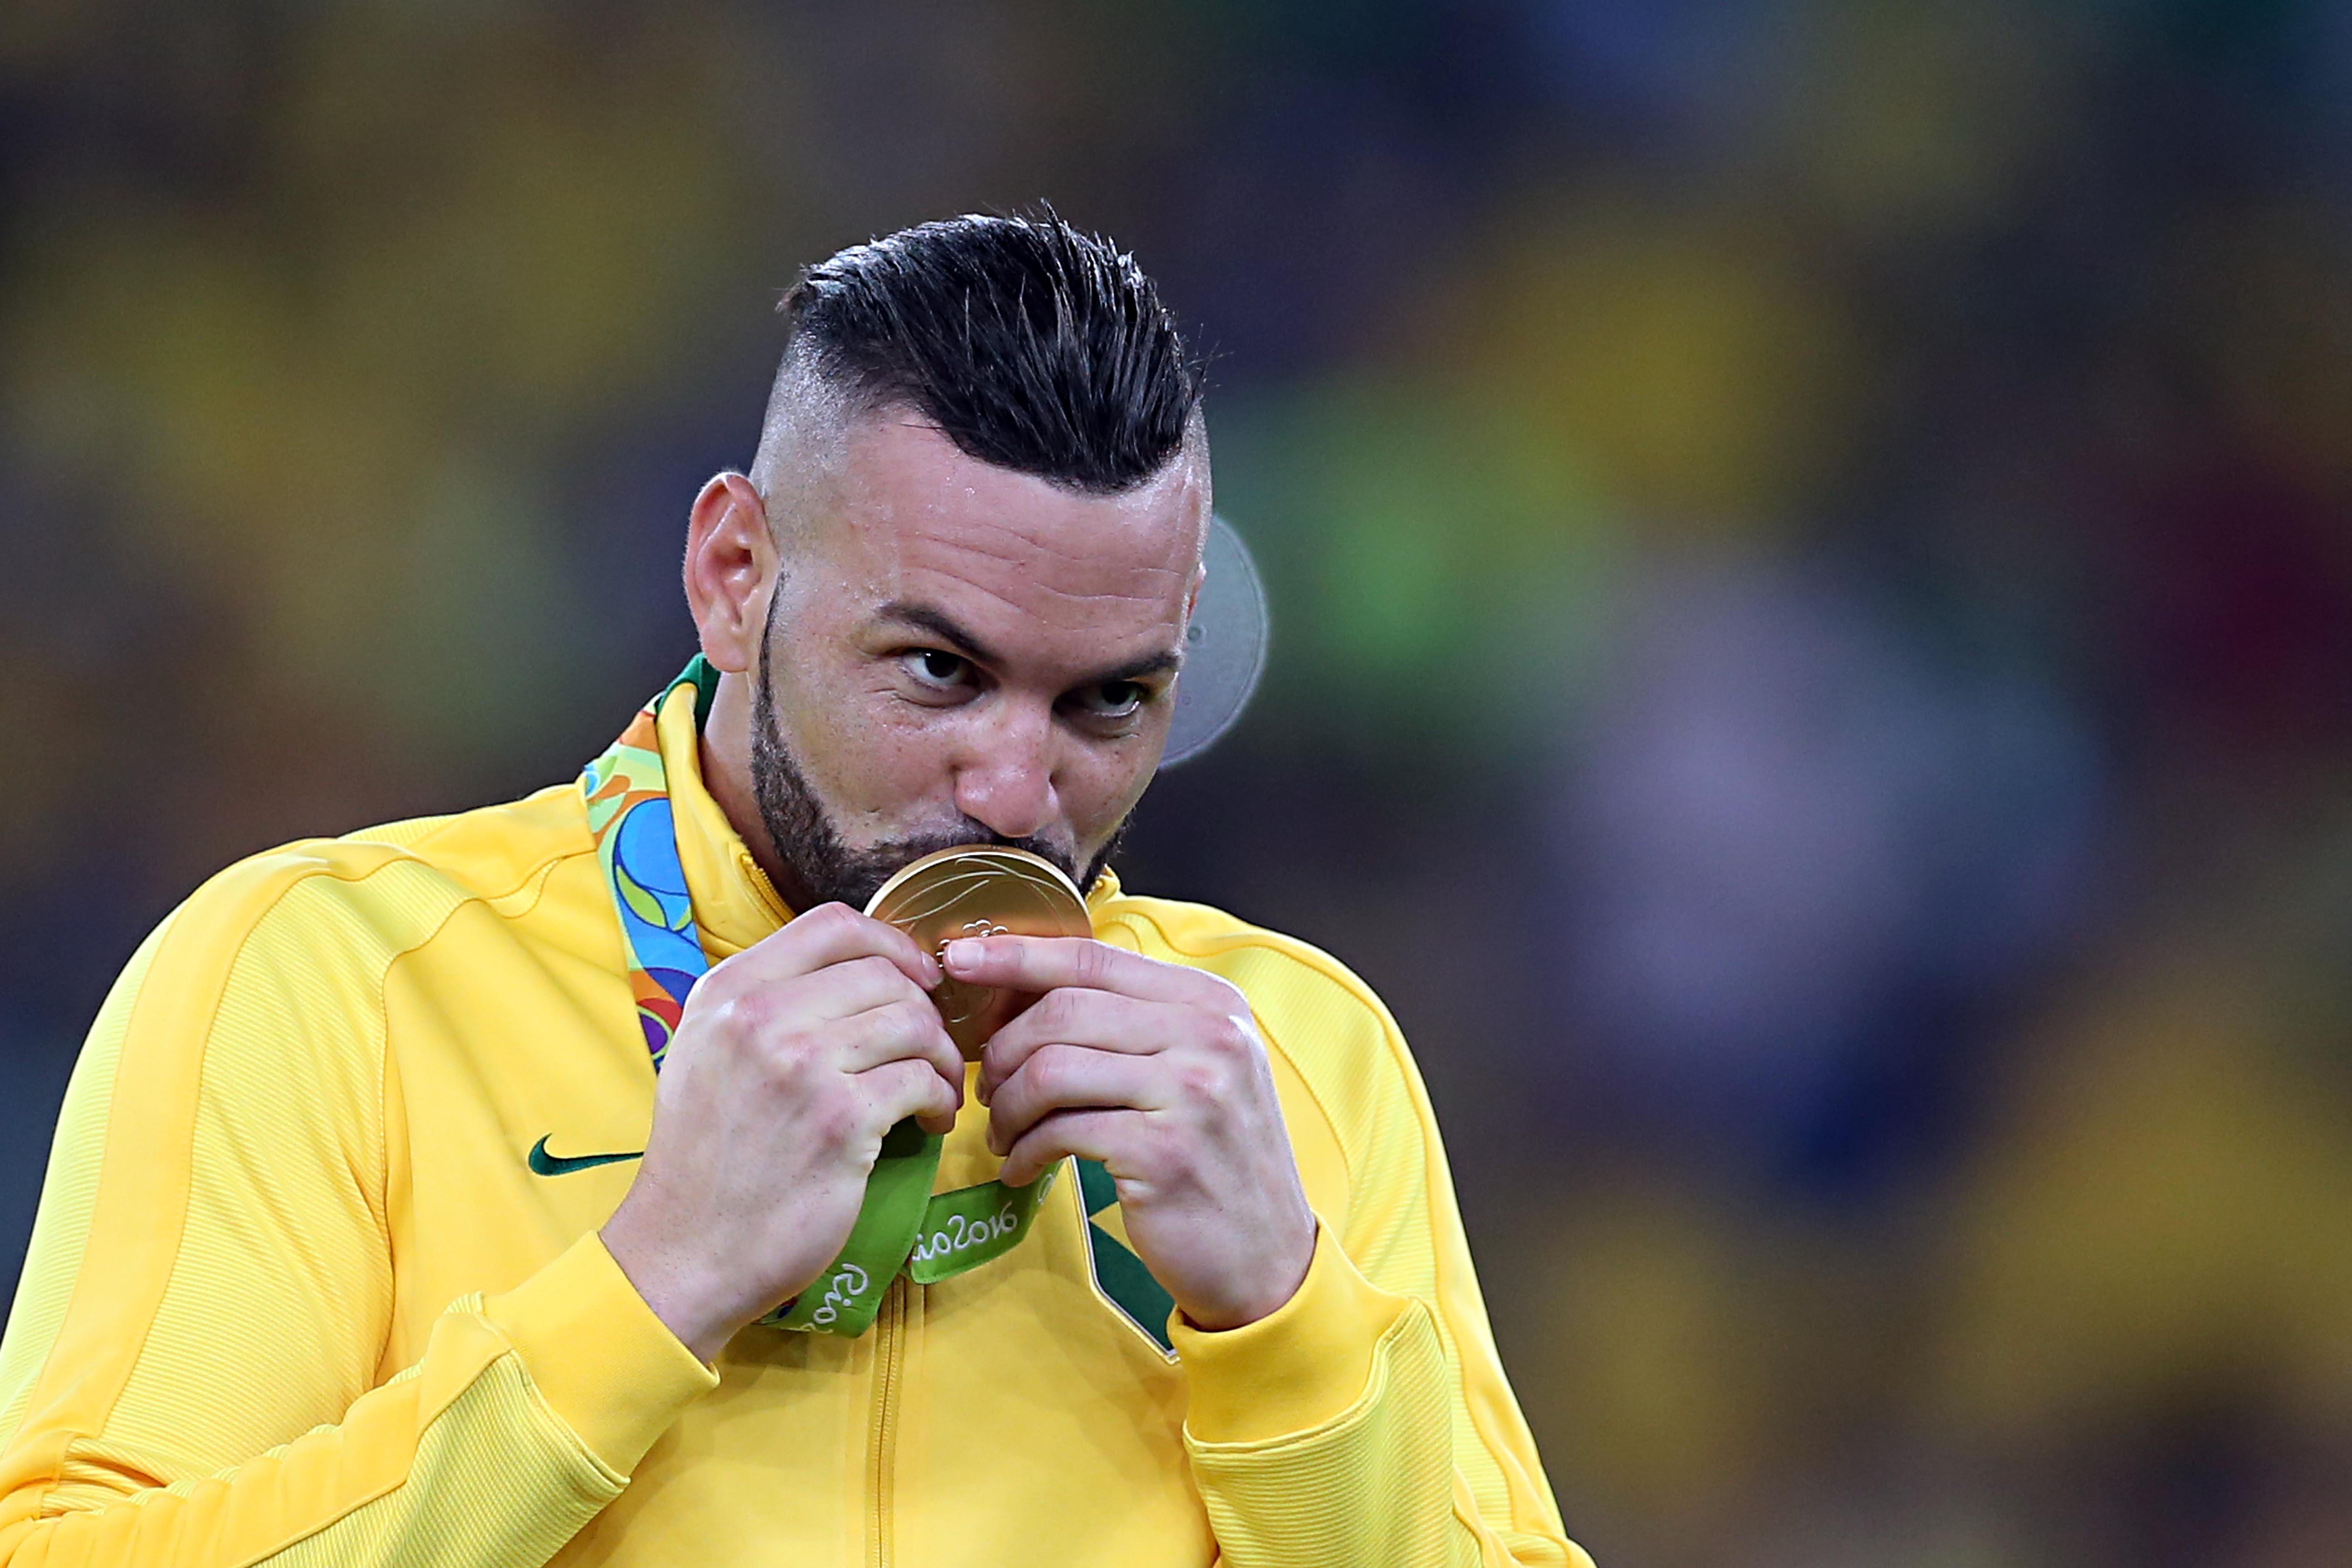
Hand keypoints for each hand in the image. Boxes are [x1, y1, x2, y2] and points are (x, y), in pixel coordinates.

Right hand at [601, 903, 963, 1360]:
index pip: (833, 925)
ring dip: (941, 1055)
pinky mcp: (840, 1122)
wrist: (684, 1253)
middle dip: (923, 1010)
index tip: (916, 978)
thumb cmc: (706, 1157)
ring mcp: (801, 1067)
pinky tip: (930, 1120)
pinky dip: (940, 1098)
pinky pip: (921, 1080)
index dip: (891, 942)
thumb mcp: (708, 1053)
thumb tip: (857, 968)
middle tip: (927, 1050)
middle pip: (884, 973)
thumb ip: (766, 1003)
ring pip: (913, 1021)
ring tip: (934, 1088)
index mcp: (727, 991)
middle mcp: (759, 1017)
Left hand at [957, 936, 1316, 1331]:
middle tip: (987, 1087)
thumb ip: (1130, 1024)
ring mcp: (1191, 1093)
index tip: (958, 959)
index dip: (1015, 955)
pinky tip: (1022, 1167)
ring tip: (1005, 1134)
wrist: (1266, 1256)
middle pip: (1062, 1010)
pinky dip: (1025, 1150)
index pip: (1093, 958)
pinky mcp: (1164, 1153)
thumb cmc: (1214, 1159)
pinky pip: (1061, 1131)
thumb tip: (1022, 992)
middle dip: (1004, 1047)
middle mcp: (1209, 1036)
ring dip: (1008, 1105)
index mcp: (1211, 1002)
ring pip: (1052, 1068)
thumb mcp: (1194, 1069)